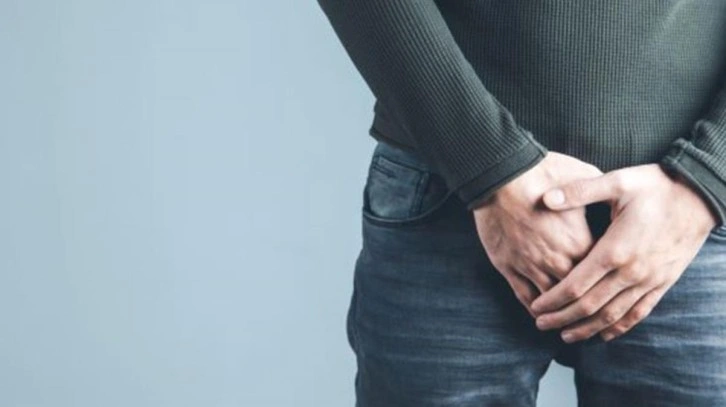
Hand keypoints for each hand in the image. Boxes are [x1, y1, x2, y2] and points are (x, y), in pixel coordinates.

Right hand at [473, 152, 602, 316]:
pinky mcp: (509, 267)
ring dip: (561, 313)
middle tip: (594, 315)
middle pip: (578, 294)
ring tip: (568, 322)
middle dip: (587, 305)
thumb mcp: (582, 175)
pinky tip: (540, 313)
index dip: (606, 280)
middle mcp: (558, 260)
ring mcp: (531, 266)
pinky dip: (534, 308)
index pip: (600, 272)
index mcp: (580, 242)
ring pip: (551, 301)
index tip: (611, 285)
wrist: (502, 176)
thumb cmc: (543, 172)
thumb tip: (614, 190)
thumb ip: (599, 191)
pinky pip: (524, 296)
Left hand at [530, 164, 718, 342]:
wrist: (701, 196)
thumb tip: (545, 198)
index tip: (535, 307)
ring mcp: (649, 280)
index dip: (553, 299)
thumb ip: (580, 191)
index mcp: (615, 249)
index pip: (576, 285)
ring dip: (587, 328)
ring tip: (565, 335)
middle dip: (562, 318)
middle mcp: (631, 271)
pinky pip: (638, 313)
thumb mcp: (618, 181)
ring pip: (613, 316)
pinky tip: (604, 334)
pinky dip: (619, 327)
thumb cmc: (657, 186)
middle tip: (541, 325)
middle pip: (590, 306)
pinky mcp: (663, 283)